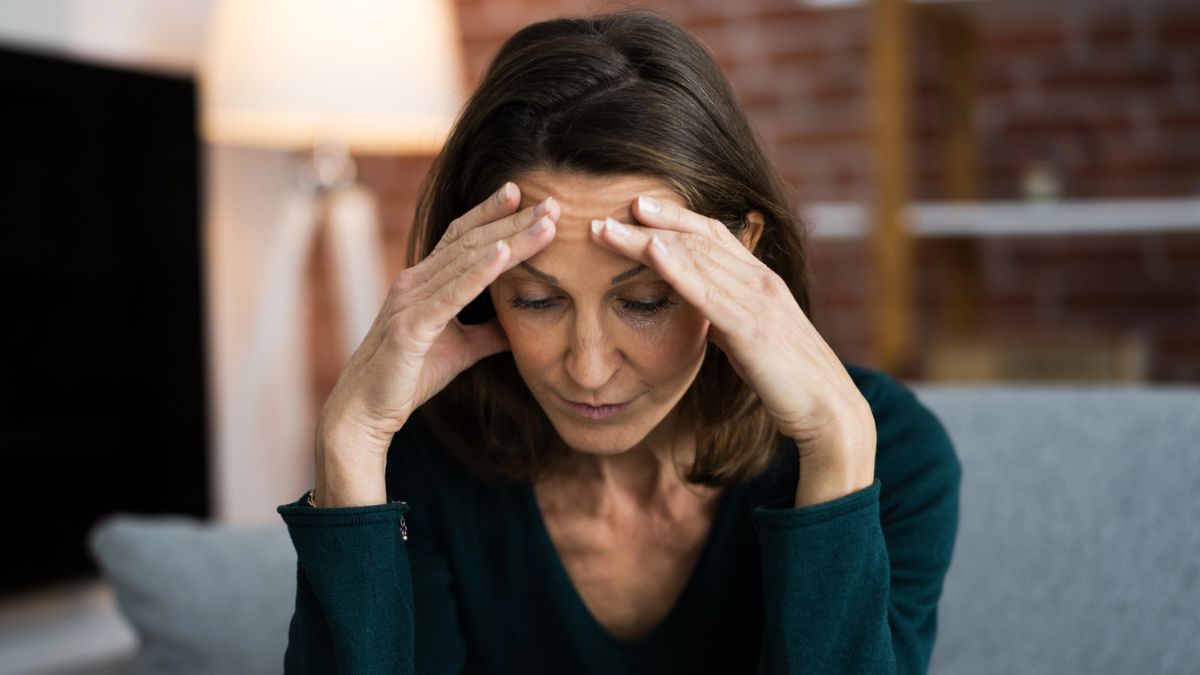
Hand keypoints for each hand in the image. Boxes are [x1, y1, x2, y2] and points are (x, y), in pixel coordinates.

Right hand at [320, 182, 558, 457]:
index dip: (492, 214)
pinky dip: (478, 273)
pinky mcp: (412, 327)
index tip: (526, 194)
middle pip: (471, 241)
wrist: (367, 409)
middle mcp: (415, 281)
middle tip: (552, 201)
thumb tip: (518, 324)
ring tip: (544, 223)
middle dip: (513, 219)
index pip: (462, 237)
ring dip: (509, 239)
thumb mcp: (460, 350)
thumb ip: (488, 333)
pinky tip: (503, 254)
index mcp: (424, 281)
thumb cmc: (409, 377)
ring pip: (467, 261)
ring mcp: (411, 301)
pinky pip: (451, 295)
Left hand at [590, 195, 875, 492]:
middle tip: (603, 213)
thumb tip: (700, 311)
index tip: (636, 207)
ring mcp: (758, 301)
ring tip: (608, 229)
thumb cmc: (787, 379)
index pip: (712, 235)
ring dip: (647, 240)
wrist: (828, 410)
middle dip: (650, 224)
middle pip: (696, 240)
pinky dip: (677, 268)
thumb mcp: (749, 340)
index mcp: (759, 281)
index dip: (674, 217)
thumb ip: (726, 318)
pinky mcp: (752, 328)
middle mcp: (759, 281)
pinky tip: (650, 252)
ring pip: (696, 258)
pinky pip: (708, 292)